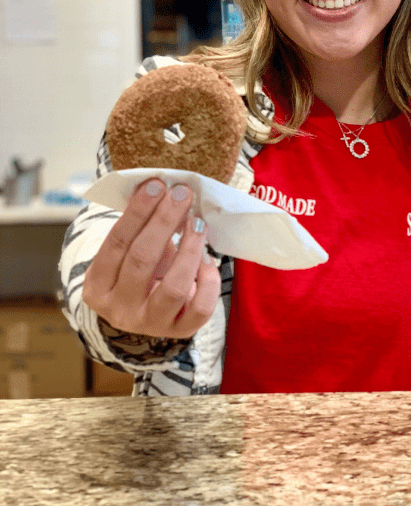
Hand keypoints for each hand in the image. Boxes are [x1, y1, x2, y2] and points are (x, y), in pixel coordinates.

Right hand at [82, 178, 220, 338]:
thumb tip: (166, 190)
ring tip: (198, 221)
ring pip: (174, 287)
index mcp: (97, 285)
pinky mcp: (180, 331)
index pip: (116, 243)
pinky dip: (208, 280)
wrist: (147, 312)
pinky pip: (200, 307)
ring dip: (189, 248)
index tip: (156, 185)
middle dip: (164, 222)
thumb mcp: (128, 251)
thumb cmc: (139, 270)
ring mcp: (150, 324)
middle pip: (142, 261)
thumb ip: (141, 226)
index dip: (137, 212)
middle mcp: (119, 309)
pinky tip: (207, 259)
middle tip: (182, 194)